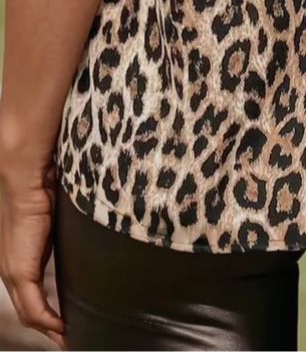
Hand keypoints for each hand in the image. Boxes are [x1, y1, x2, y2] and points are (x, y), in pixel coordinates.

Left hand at [0, 163, 65, 348]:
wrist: (30, 177)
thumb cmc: (46, 190)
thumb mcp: (58, 223)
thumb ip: (66, 239)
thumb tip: (86, 242)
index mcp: (20, 258)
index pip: (31, 296)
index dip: (48, 314)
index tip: (67, 326)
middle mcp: (11, 269)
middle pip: (28, 311)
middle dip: (49, 329)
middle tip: (69, 340)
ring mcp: (13, 272)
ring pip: (29, 313)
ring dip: (49, 329)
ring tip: (69, 339)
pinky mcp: (19, 270)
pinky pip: (33, 307)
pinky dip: (48, 321)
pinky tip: (63, 328)